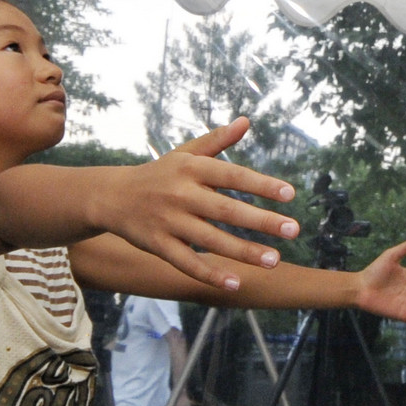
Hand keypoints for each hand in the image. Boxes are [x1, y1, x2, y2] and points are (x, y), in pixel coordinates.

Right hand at [90, 120, 299, 291]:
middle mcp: (181, 194)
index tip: (290, 194)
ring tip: (275, 261)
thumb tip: (246, 121)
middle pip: (227, 210)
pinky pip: (186, 263)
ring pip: (211, 239)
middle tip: (293, 230)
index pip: (233, 175)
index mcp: (191, 169)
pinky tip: (235, 284)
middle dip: (262, 221)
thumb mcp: (185, 153)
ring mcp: (169, 221)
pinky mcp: (158, 245)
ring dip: (244, 252)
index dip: (261, 184)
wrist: (112, 196)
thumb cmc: (159, 174)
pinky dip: (210, 274)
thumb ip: (217, 140)